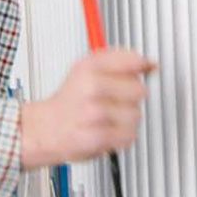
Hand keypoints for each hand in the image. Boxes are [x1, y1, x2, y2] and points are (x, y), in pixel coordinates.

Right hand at [20, 48, 154, 169]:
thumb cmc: (70, 101)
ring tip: (109, 118)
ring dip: (127, 120)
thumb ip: (119, 61)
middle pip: (139, 89)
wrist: (46, 129)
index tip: (143, 71)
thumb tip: (151, 64)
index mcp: (90, 66)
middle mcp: (92, 86)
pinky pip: (129, 135)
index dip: (141, 68)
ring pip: (136, 115)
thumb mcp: (87, 68)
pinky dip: (121, 137)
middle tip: (116, 101)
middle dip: (131, 98)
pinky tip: (107, 131)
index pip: (132, 60)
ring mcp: (94, 112)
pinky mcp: (98, 136)